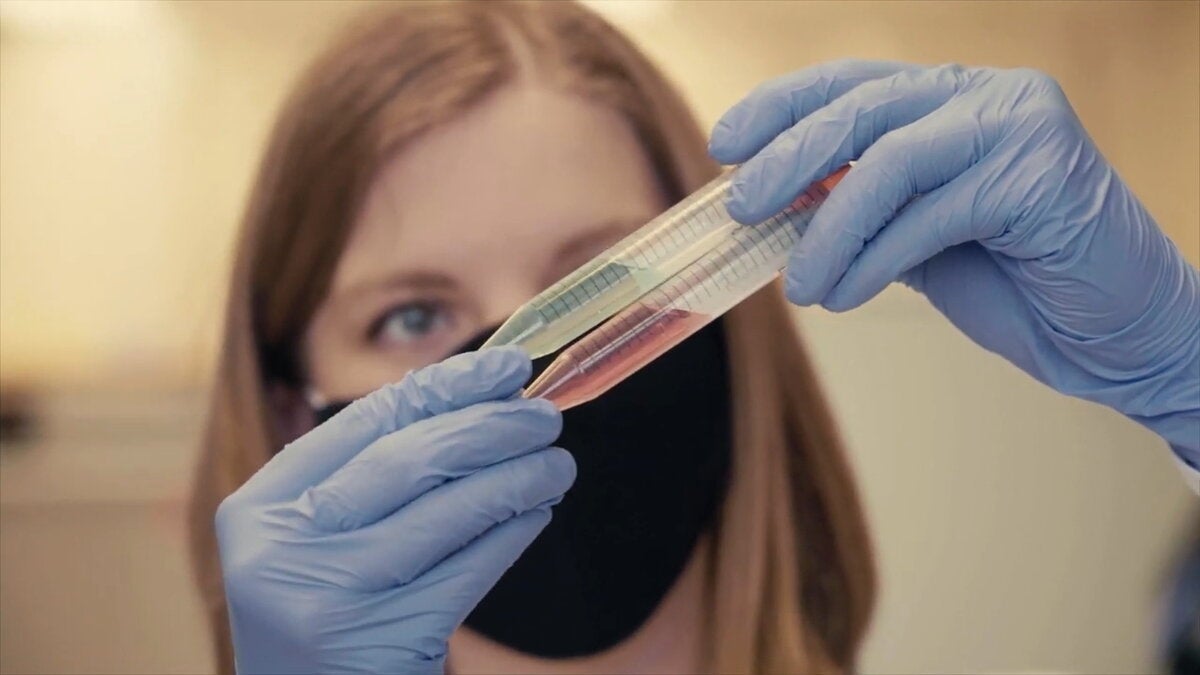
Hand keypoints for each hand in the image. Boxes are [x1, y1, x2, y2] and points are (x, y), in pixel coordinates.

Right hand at [214, 347, 573, 673]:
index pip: (365, 423)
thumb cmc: (328, 617)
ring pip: (446, 513)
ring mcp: (327, 601)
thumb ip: (370, 479)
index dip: (445, 386)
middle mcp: (281, 551)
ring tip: (559, 464)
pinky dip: (508, 535)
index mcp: (260, 509)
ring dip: (515, 479)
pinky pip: (465, 572)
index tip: (506, 367)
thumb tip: (476, 400)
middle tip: (547, 415)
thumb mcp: (319, 544)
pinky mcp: (378, 644)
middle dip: (490, 427)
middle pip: (408, 461)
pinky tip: (537, 512)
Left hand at [710, 60, 1198, 465]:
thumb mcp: (915, 240)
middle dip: (788, 157)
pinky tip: (846, 295)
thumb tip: (773, 211)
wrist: (1115, 337)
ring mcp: (1021, 125)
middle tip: (741, 208)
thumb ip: (859, 212)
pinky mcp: (1042, 175)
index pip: (851, 83)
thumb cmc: (1016, 285)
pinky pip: (931, 213)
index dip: (782, 106)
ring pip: (890, 160)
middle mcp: (987, 95)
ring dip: (828, 230)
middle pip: (862, 107)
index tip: (726, 145)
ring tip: (800, 287)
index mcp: (953, 100)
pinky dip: (875, 259)